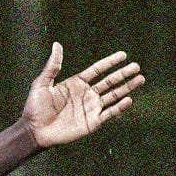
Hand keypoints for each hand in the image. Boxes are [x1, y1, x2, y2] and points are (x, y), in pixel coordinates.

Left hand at [20, 43, 142, 147]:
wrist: (34, 131)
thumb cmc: (35, 108)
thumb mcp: (42, 84)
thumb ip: (52, 66)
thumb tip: (56, 44)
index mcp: (76, 83)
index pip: (97, 70)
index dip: (110, 62)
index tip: (123, 55)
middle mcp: (86, 94)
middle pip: (109, 82)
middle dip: (123, 74)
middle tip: (136, 66)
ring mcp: (91, 108)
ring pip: (114, 96)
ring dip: (127, 88)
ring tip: (140, 79)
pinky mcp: (92, 122)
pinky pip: (109, 113)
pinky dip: (120, 107)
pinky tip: (129, 99)